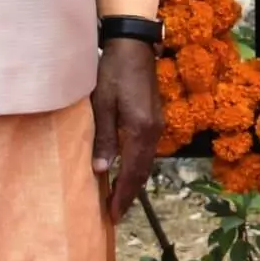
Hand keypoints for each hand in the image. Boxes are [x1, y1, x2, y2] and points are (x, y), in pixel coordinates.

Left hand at [92, 34, 163, 221]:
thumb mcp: (102, 104)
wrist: (134, 44)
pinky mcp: (154, 118)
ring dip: (134, 181)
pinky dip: (137, 166)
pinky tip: (127, 171)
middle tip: (115, 214)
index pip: (133, 172)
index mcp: (141, 130)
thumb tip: (102, 171)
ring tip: (119, 198)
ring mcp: (157, 124)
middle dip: (129, 194)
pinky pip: (147, 151)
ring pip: (146, 162)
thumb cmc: (113, 72)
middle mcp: (154, 131)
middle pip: (143, 171)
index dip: (123, 195)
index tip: (112, 215)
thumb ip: (104, 138)